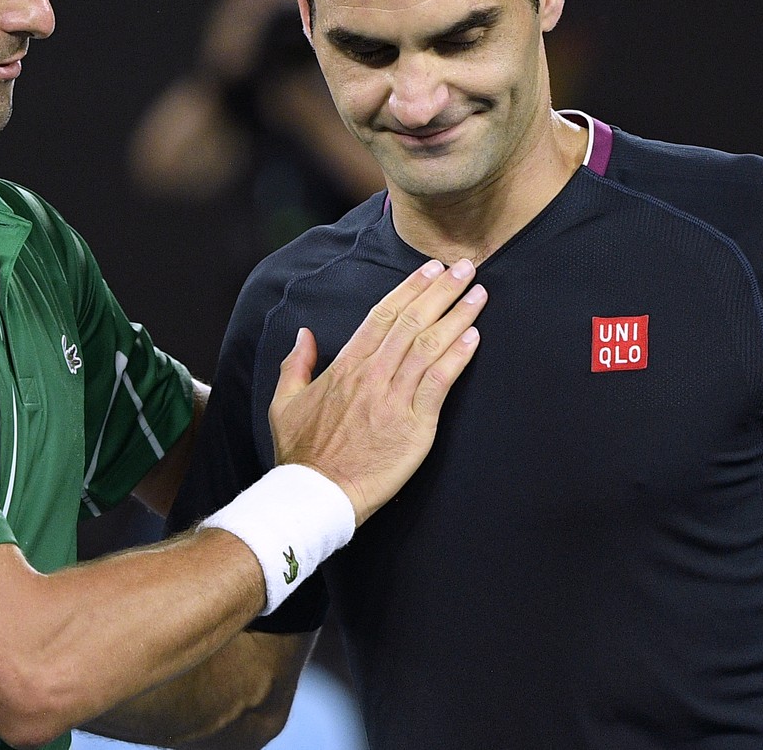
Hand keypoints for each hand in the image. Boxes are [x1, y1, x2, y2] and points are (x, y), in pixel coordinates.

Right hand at [269, 259, 484, 524]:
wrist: (316, 495)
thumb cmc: (301, 454)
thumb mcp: (284, 404)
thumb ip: (296, 365)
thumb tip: (304, 335)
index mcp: (345, 367)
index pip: (382, 316)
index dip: (409, 289)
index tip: (429, 270)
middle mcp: (371, 376)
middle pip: (411, 322)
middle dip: (440, 291)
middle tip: (464, 267)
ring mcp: (393, 399)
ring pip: (428, 346)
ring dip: (456, 316)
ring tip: (478, 294)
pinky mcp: (414, 426)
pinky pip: (438, 383)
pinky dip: (456, 358)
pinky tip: (473, 337)